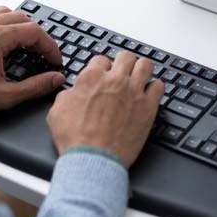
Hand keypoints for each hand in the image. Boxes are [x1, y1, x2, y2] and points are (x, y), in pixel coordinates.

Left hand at [0, 6, 64, 114]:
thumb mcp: (6, 95)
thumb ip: (35, 86)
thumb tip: (55, 79)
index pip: (33, 31)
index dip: (49, 46)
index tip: (55, 61)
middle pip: (23, 19)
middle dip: (39, 36)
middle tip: (45, 55)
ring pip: (7, 14)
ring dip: (22, 27)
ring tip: (29, 46)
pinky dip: (6, 26)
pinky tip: (8, 44)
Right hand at [46, 52, 164, 167]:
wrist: (93, 159)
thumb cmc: (75, 139)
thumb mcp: (57, 111)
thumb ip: (68, 94)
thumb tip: (73, 92)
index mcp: (92, 77)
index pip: (101, 60)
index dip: (101, 68)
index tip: (103, 76)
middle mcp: (115, 81)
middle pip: (125, 57)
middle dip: (123, 63)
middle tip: (122, 73)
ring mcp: (134, 92)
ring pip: (145, 65)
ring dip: (141, 70)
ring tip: (139, 78)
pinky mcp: (148, 108)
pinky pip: (159, 86)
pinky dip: (155, 88)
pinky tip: (150, 94)